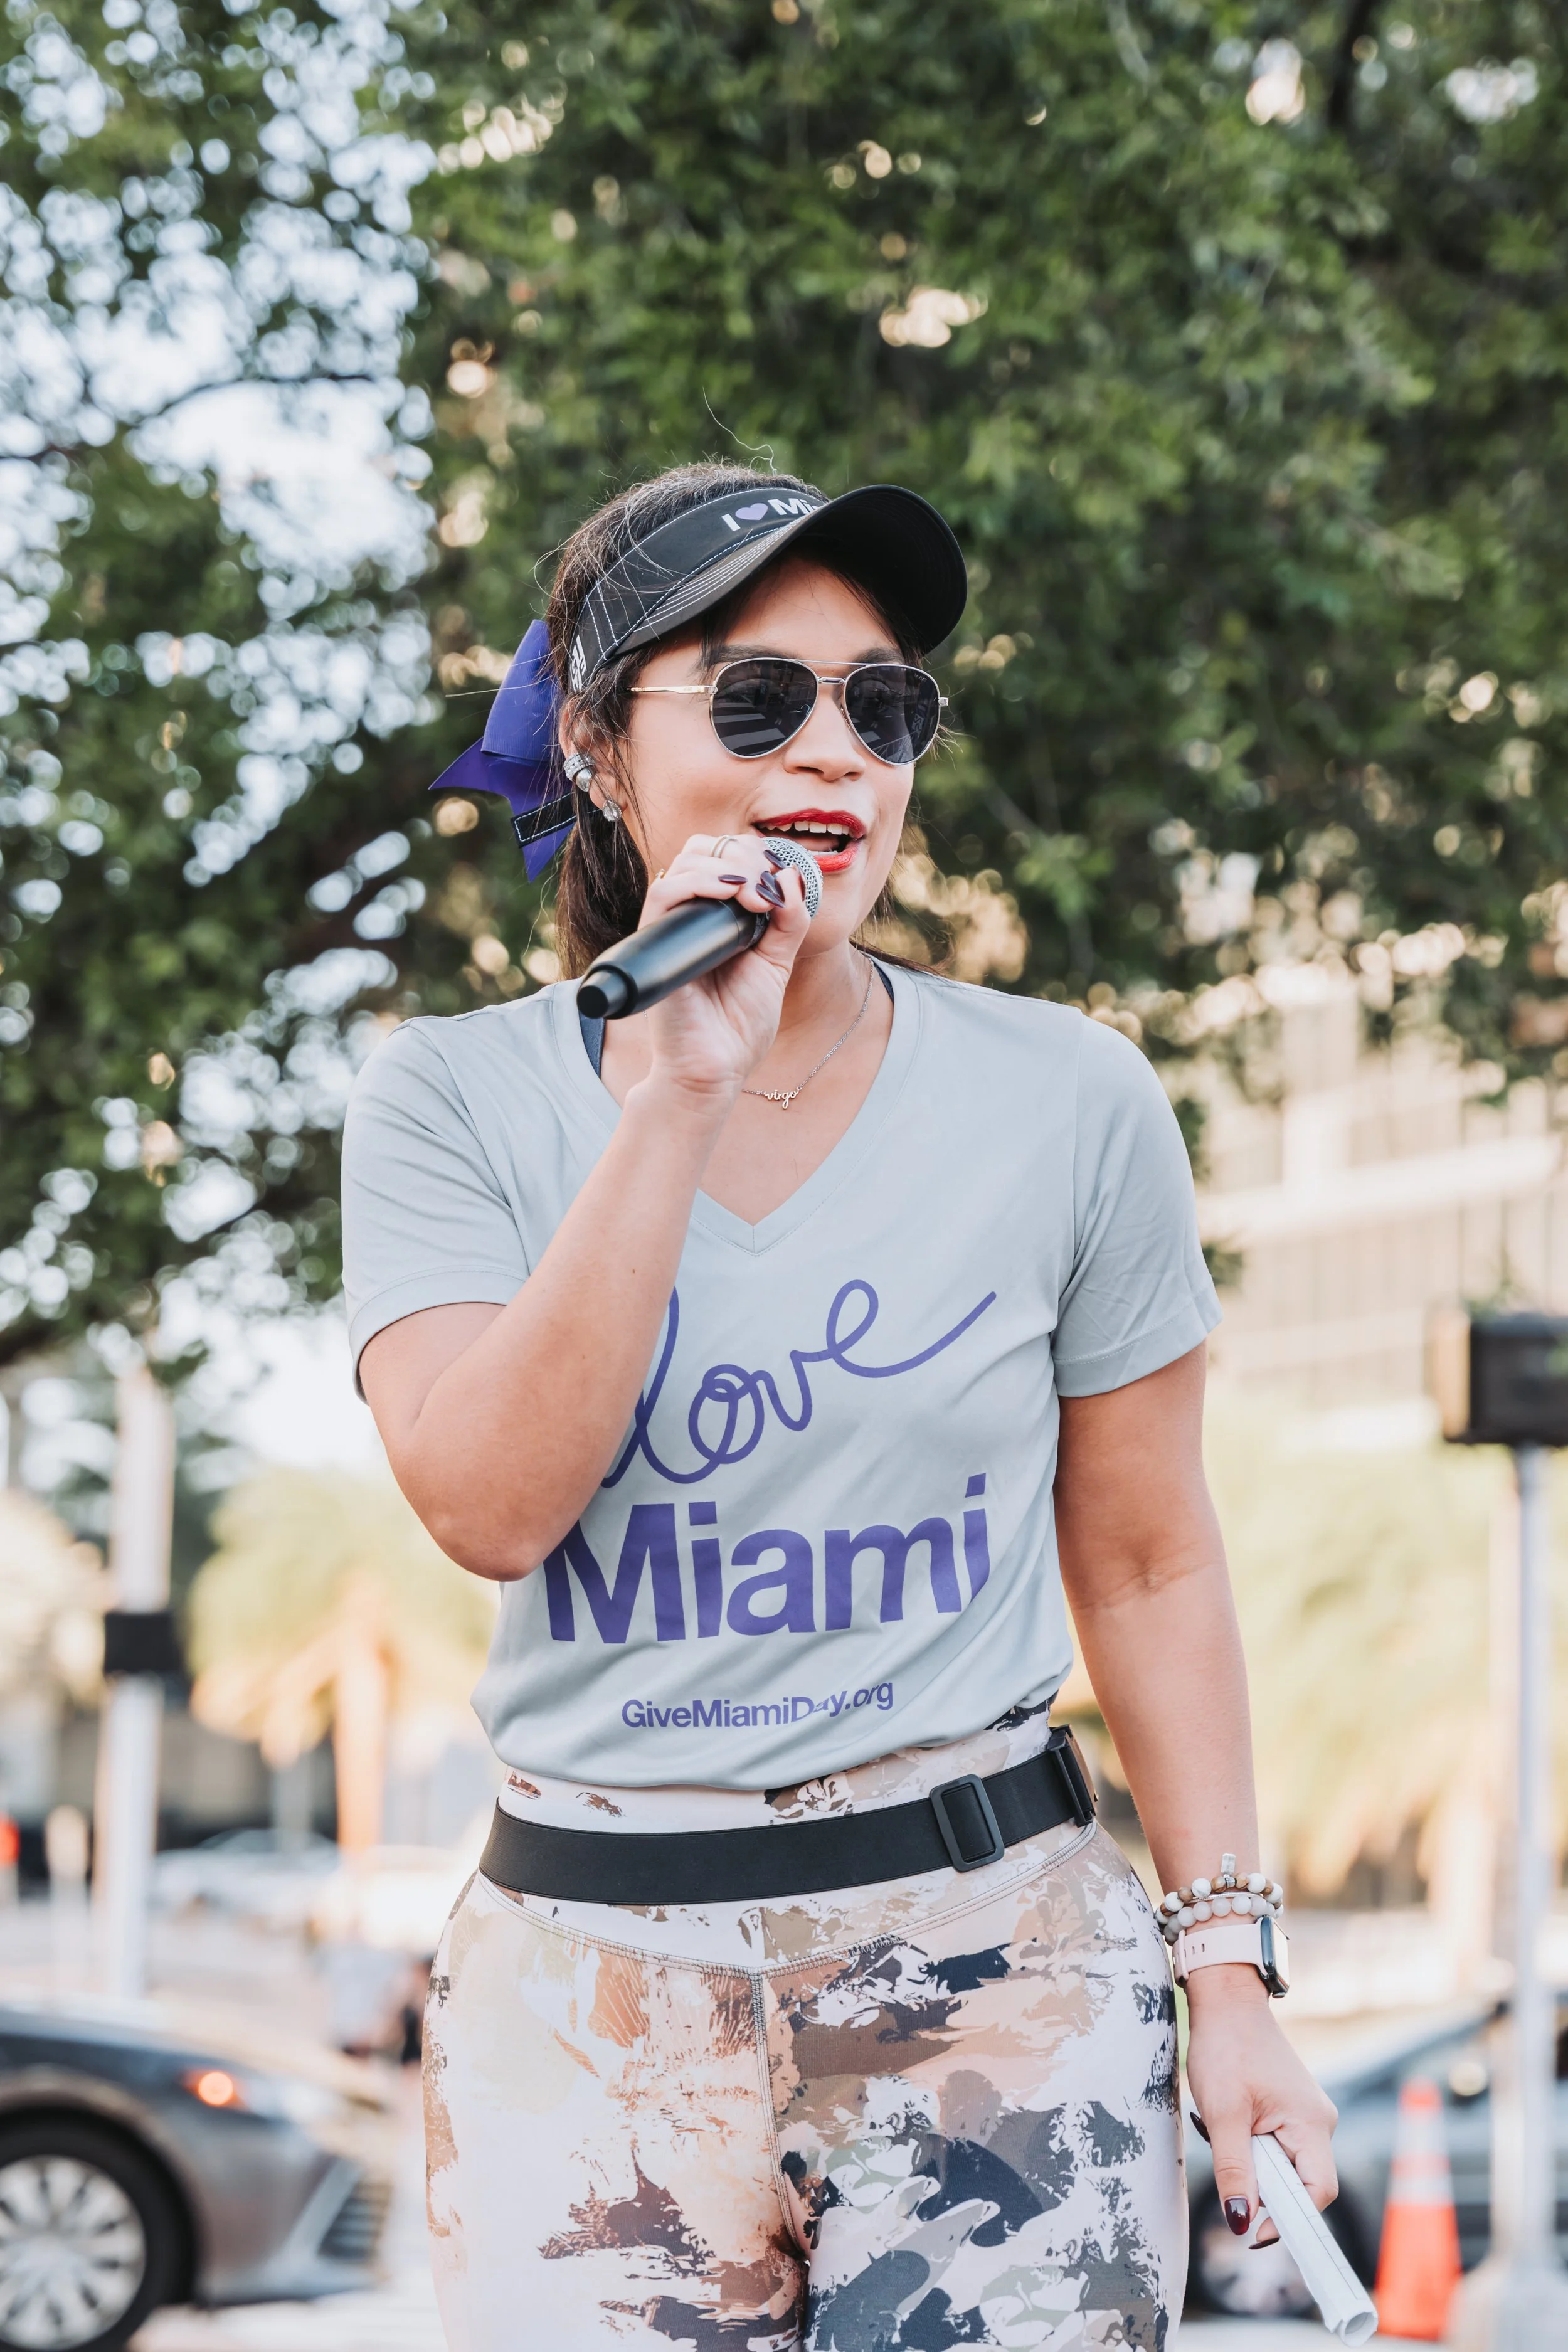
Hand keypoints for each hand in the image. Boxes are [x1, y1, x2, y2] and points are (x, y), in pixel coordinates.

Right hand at [634, 834, 811, 1105]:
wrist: (715, 1068)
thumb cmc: (739, 1024)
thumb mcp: (777, 964)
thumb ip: (788, 922)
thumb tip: (790, 875)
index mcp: (716, 916)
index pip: (726, 856)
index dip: (756, 854)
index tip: (783, 880)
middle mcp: (690, 915)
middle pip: (704, 850)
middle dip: (744, 855)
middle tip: (768, 887)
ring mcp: (670, 926)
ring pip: (686, 862)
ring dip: (729, 865)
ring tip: (755, 895)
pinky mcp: (654, 942)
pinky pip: (665, 893)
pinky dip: (700, 881)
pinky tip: (731, 892)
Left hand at [1184, 1969, 1337, 2247]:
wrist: (1225, 2000)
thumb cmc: (1226, 2047)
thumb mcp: (1223, 2114)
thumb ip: (1234, 2170)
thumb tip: (1240, 2222)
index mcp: (1312, 2124)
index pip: (1317, 2192)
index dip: (1289, 2219)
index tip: (1252, 2232)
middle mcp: (1318, 2122)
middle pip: (1299, 2182)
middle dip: (1261, 2183)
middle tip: (1225, 2154)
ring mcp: (1305, 2115)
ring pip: (1283, 2164)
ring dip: (1251, 2161)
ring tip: (1221, 2127)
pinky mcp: (1290, 2109)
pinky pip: (1276, 2144)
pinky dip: (1250, 2144)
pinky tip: (1228, 2120)